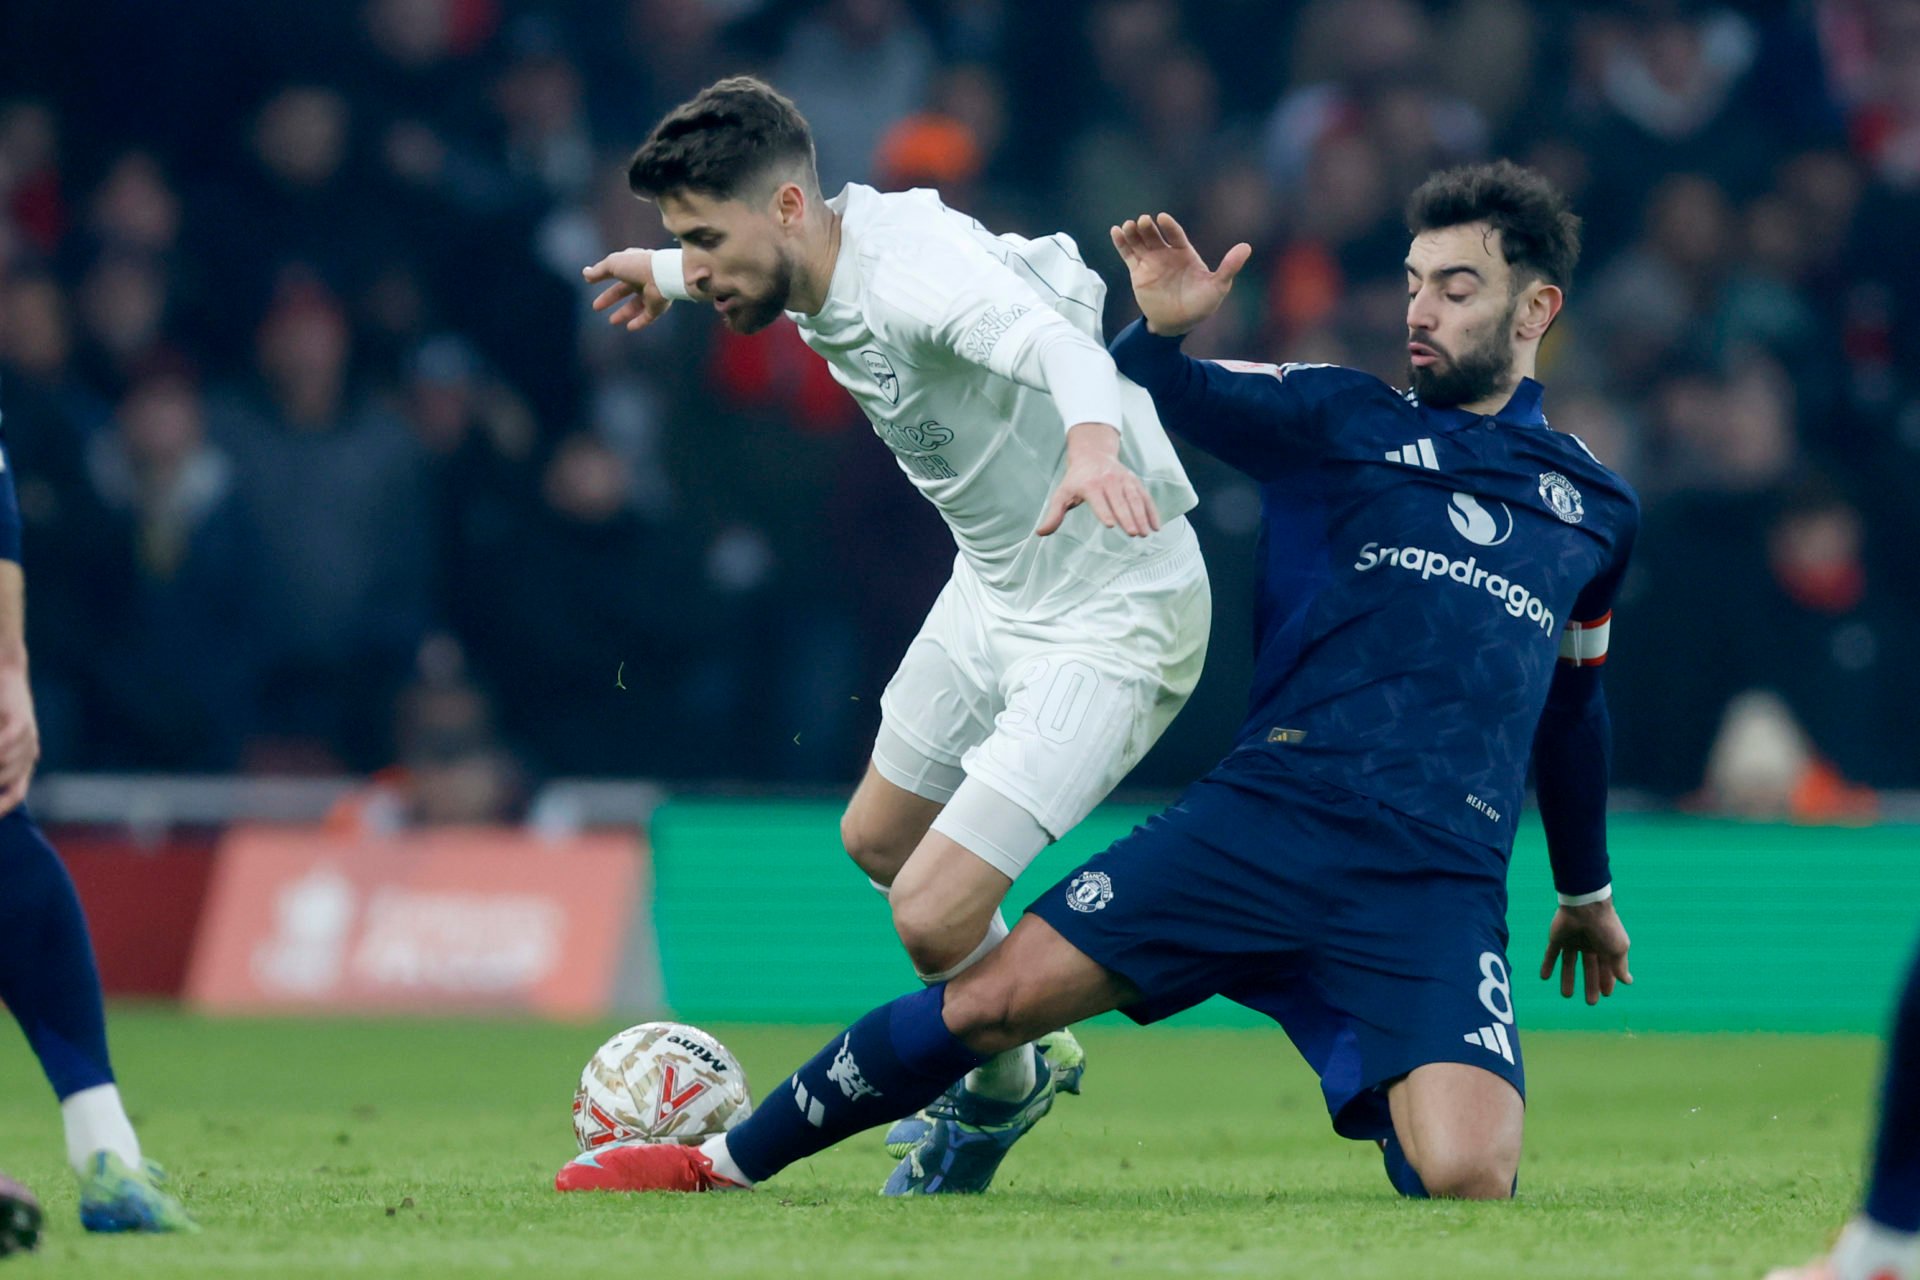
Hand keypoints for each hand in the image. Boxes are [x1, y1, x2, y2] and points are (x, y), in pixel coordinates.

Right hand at [0, 664, 39, 816]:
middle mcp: (30, 753)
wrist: (6, 675)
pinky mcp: (22, 721)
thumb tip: (0, 783)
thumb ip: (1, 756)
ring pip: (2, 764)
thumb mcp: (0, 739)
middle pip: (5, 781)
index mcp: (24, 761)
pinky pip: (4, 743)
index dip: (0, 808)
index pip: (16, 794)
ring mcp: (28, 738)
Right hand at [582, 249, 672, 331]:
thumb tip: (585, 274)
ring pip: (636, 305)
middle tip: (595, 307)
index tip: (590, 282)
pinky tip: (629, 327)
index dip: (603, 276)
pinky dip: (638, 322)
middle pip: (623, 290)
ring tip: (611, 321)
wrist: (662, 275)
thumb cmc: (637, 265)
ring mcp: (652, 292)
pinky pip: (647, 317)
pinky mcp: (658, 306)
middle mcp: (643, 278)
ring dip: (623, 313)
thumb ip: (598, 270)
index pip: (616, 270)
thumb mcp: (612, 264)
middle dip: (610, 298)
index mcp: (633, 263)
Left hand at [1036, 422, 1160, 537]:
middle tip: (1134, 533)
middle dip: (1127, 517)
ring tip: (1146, 533)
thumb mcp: (1062, 493)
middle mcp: (1109, 481)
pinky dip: (1152, 511)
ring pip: (1135, 498)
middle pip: (1120, 501)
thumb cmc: (1076, 479)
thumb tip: (1040, 533)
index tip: (1110, 524)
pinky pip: (1145, 497)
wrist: (1093, 453)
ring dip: (1142, 516)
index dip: (1104, 511)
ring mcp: (1124, 480)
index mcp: (1090, 485)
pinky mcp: (1134, 482)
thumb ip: (1054, 514)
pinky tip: (1156, 526)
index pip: (1098, 500)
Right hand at [1109, 212, 1251, 336]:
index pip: (1175, 234)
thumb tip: (1246, 247)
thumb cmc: (1201, 305)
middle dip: (1148, 228)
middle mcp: (1166, 254)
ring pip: (1139, 242)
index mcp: (1185, 253)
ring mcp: (1151, 262)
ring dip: (1133, 232)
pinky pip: (1128, 255)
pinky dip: (1121, 243)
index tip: (1162, 218)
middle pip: (1154, 235)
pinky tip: (1115, 231)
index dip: (1169, 226)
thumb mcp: (1218, 286)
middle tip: (1143, 221)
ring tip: (1128, 225)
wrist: (1178, 324)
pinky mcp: (1138, 273)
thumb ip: (1229, 267)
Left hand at [1540, 898, 1632, 1005]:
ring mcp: (1572, 940)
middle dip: (1590, 985)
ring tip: (1566, 995)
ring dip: (1568, 979)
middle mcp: (1589, 943)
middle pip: (1589, 968)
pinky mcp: (1557, 938)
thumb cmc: (1606, 927)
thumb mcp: (1618, 949)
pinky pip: (1551, 953)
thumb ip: (1620, 966)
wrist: (1585, 907)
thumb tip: (1628, 981)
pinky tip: (1544, 978)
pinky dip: (1547, 965)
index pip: (1607, 967)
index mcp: (1605, 945)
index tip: (1607, 993)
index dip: (1606, 981)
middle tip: (1591, 1002)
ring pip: (1569, 963)